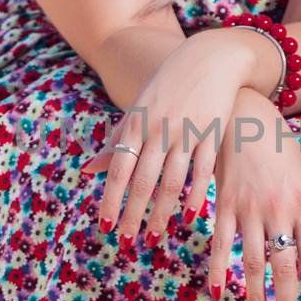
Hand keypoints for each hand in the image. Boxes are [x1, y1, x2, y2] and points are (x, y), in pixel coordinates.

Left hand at [80, 28, 265, 243]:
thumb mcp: (138, 111)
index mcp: (137, 124)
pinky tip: (190, 216)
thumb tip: (88, 171)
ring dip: (162, 212)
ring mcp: (187, 132)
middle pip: (144, 181)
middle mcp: (159, 130)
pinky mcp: (213, 133)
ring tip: (154, 236)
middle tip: (126, 241)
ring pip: (172, 181)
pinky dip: (196, 194)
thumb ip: (115, 141)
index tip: (104, 225)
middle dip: (133, 214)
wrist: (209, 59)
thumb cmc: (167, 89)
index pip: (119, 169)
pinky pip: (203, 171)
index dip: (111, 199)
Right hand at [207, 87, 300, 300]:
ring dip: (256, 296)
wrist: (246, 113)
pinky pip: (222, 243)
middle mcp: (279, 211)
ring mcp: (250, 209)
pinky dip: (219, 270)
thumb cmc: (280, 149)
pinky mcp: (224, 204)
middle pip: (285, 266)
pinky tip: (219, 292)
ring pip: (253, 261)